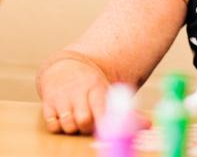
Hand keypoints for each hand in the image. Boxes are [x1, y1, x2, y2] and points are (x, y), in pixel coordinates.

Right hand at [37, 57, 151, 134]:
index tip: (107, 130)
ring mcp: (62, 97)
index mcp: (97, 88)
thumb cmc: (91, 85)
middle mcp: (79, 92)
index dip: (105, 124)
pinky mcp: (48, 103)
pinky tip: (64, 119)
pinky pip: (52, 124)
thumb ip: (127, 110)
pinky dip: (58, 127)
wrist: (65, 66)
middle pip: (84, 121)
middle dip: (88, 128)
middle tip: (89, 124)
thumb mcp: (107, 91)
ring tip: (77, 121)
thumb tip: (148, 125)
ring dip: (73, 128)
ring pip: (67, 125)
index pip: (102, 110)